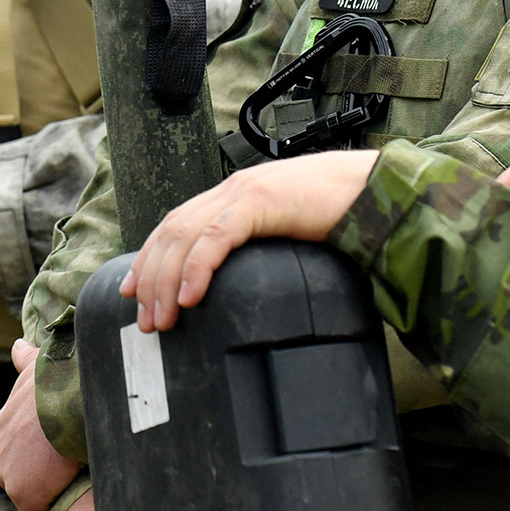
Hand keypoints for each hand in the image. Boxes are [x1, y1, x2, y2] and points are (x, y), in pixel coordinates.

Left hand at [0, 340, 81, 510]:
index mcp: (0, 427)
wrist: (65, 402)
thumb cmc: (54, 383)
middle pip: (17, 474)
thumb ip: (24, 359)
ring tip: (70, 490)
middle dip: (37, 477)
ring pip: (28, 495)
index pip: (14, 450)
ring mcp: (8, 476)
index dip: (36, 453)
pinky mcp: (24, 496)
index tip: (55, 452)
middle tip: (66, 470)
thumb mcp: (35, 368)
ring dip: (45, 497)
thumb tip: (17, 344)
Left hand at [122, 150, 377, 332]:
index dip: (149, 258)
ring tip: (162, 320)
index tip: (132, 293)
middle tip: (145, 321)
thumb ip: (260, 249)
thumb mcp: (287, 235)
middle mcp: (231, 189)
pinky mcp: (262, 200)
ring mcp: (244, 192)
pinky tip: (191, 297)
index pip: (175, 225)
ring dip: (166, 281)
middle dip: (150, 278)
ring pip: (185, 236)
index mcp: (233, 196)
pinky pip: (217, 237)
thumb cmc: (340, 214)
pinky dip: (198, 268)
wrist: (377, 188)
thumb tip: (241, 288)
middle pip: (171, 233)